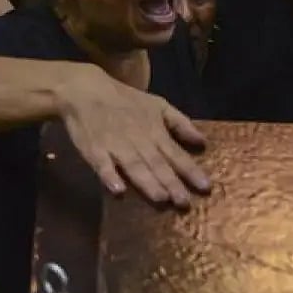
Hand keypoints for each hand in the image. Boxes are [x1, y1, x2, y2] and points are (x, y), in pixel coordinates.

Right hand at [56, 66, 209, 206]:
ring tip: (161, 198)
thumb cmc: (126, 101)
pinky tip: (118, 191)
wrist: (86, 90)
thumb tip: (203, 142)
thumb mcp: (158, 105)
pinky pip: (102, 165)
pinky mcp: (94, 150)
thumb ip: (181, 123)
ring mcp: (116, 146)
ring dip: (147, 182)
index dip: (191, 171)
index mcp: (155, 132)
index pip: (177, 154)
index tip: (206, 188)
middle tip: (184, 203)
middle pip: (157, 164)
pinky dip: (109, 176)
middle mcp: (139, 140)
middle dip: (171, 183)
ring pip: (134, 166)